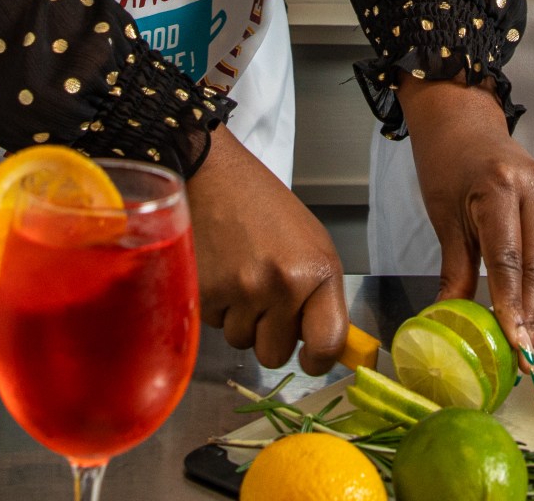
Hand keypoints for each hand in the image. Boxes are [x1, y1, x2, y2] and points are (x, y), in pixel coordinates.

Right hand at [186, 128, 348, 373]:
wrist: (212, 174)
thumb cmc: (264, 205)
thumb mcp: (310, 242)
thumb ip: (319, 294)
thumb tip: (323, 346)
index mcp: (318, 270)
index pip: (328, 343)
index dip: (319, 361)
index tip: (310, 359)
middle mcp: (283, 285)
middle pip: (275, 354)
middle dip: (268, 335)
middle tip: (263, 300)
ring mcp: (242, 291)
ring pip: (241, 341)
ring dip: (239, 319)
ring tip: (238, 275)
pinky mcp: (205, 293)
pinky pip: (214, 325)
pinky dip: (215, 305)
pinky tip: (218, 270)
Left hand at [399, 76, 533, 358]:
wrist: (463, 121)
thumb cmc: (446, 164)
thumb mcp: (443, 217)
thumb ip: (455, 270)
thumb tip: (450, 321)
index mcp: (498, 188)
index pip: (509, 261)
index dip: (513, 308)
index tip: (515, 347)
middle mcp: (532, 188)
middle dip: (532, 316)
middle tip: (525, 359)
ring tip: (528, 344)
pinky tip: (532, 310)